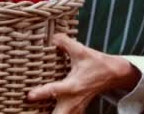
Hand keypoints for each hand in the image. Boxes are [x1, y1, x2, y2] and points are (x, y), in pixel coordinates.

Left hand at [26, 34, 140, 113]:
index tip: (29, 96)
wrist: (114, 74)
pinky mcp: (79, 108)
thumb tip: (52, 37)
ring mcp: (77, 106)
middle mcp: (74, 99)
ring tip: (34, 112)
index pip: (54, 91)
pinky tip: (48, 111)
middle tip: (30, 112)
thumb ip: (65, 42)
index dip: (41, 93)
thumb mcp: (81, 50)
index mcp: (73, 85)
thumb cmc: (96, 63)